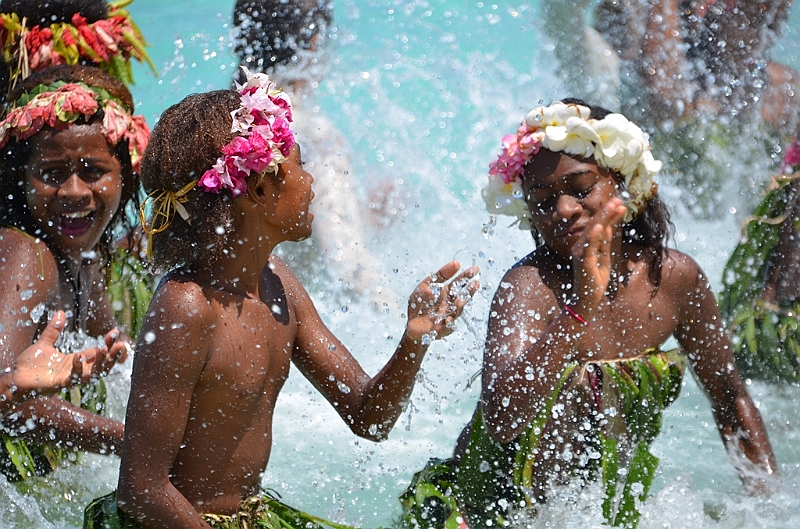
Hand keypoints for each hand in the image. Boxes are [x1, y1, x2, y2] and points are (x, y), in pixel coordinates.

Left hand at [12, 312, 125, 397]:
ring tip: (107, 350)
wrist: (14, 378)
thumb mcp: (44, 344)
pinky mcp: (60, 384)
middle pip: (103, 365)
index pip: (99, 352)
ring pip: (94, 374)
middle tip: (122, 345)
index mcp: (77, 361)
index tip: (115, 332)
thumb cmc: (29, 365)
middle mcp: (77, 371)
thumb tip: (61, 312)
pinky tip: (79, 356)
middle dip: (114, 356)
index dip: (108, 343)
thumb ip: (54, 330)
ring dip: (103, 364)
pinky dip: (78, 367)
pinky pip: (74, 378)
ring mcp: (70, 378)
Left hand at [406, 261, 479, 342]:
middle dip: (469, 291)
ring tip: (461, 300)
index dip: (467, 276)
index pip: (459, 283)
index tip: (476, 269)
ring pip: (457, 312)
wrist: (411, 323)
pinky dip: (449, 324)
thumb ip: (441, 275)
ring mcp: (448, 316)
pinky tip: (449, 320)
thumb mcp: (427, 285)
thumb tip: (457, 263)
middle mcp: (450, 304)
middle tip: (475, 283)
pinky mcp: (442, 329)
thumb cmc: (419, 303)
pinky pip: (447, 327)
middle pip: (462, 296)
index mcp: (447, 292)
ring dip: (459, 306)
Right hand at [570, 197, 626, 316]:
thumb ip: (604, 243)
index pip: (598, 225)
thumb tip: (608, 226)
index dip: (609, 214)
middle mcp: (581, 246)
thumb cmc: (595, 279)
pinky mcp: (583, 262)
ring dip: (602, 218)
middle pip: (595, 224)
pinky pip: (588, 248)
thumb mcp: (604, 257)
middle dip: (606, 211)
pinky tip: (598, 226)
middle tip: (618, 199)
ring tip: (611, 206)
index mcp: (587, 244)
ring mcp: (581, 253)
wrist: (587, 299)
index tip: (619, 203)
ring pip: (592, 232)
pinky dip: (593, 237)